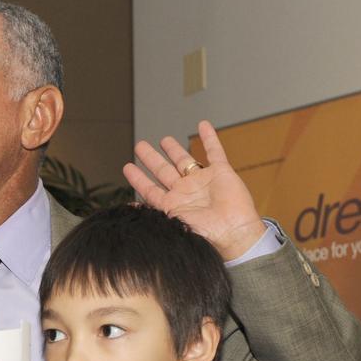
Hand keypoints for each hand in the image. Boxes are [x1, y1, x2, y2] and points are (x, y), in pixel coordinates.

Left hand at [123, 119, 265, 261]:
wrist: (233, 233)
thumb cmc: (205, 235)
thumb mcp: (172, 225)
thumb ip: (152, 214)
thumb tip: (129, 208)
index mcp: (172, 205)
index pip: (149, 188)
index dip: (138, 178)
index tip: (127, 167)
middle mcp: (185, 192)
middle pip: (164, 170)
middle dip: (151, 158)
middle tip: (140, 146)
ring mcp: (203, 182)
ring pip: (185, 160)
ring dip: (175, 149)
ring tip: (164, 140)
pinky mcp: (221, 173)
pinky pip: (215, 152)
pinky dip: (209, 138)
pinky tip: (203, 125)